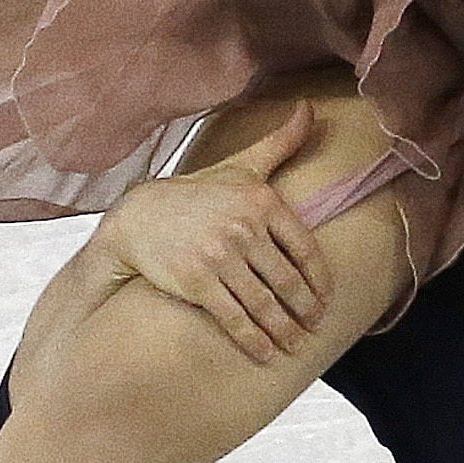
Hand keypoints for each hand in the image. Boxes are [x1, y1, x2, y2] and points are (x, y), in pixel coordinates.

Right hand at [102, 102, 333, 364]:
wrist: (137, 218)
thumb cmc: (196, 193)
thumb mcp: (239, 165)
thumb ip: (279, 142)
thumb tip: (310, 108)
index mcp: (261, 201)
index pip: (304, 249)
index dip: (319, 281)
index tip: (326, 301)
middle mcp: (244, 228)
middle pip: (287, 282)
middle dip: (304, 312)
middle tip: (313, 329)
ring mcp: (220, 257)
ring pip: (265, 304)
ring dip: (284, 332)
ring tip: (294, 346)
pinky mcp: (198, 283)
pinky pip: (235, 319)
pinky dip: (254, 340)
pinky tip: (265, 354)